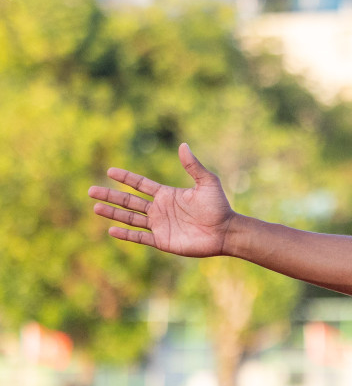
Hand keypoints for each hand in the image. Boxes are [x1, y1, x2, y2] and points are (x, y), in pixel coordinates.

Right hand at [88, 143, 235, 257]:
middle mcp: (160, 209)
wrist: (226, 232)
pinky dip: (126, 234)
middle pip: (129, 201)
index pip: (140, 184)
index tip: (109, 171)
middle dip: (110, 195)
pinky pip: (140, 237)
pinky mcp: (162, 241)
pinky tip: (111, 230)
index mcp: (167, 194)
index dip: (126, 178)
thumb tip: (183, 145)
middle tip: (90, 190)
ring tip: (95, 207)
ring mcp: (160, 225)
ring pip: (130, 218)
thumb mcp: (206, 183)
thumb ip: (193, 166)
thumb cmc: (219, 207)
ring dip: (113, 213)